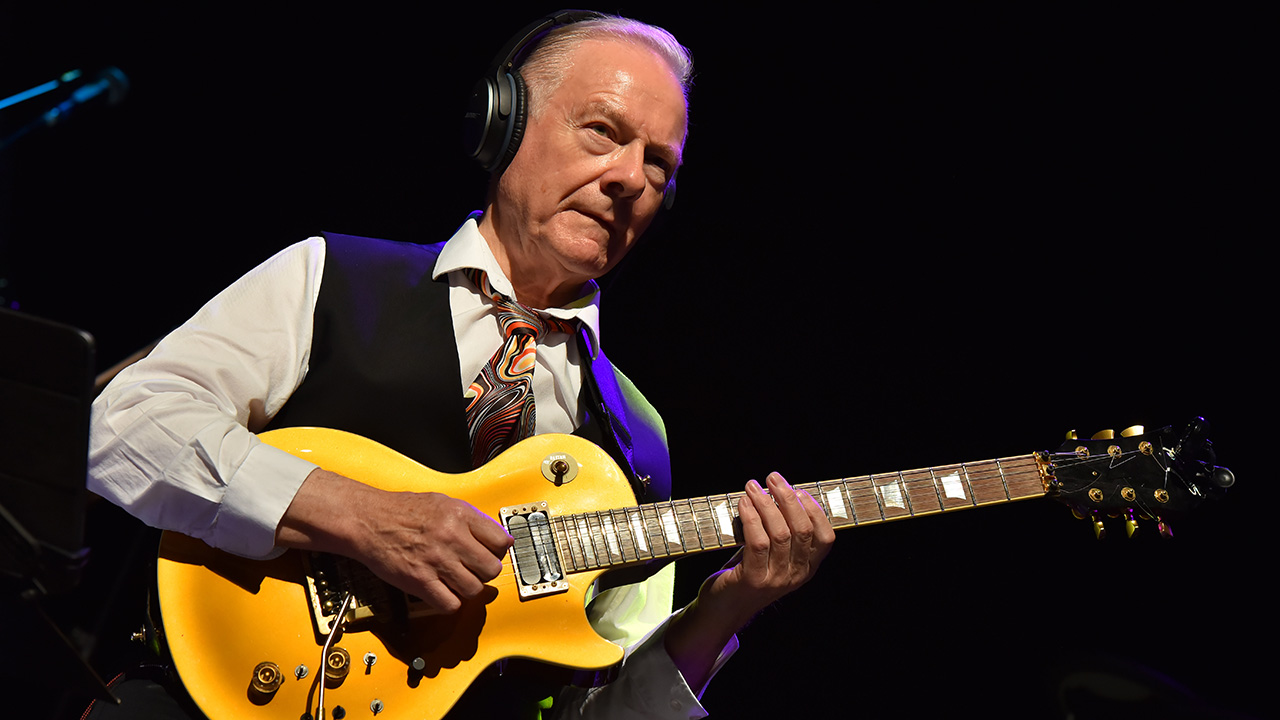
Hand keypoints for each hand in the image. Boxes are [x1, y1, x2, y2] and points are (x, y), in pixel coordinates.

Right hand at [278, 468, 512, 613]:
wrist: (368, 520)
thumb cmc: (403, 511)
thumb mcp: (443, 502)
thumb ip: (471, 519)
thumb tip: (498, 537)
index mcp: (460, 515)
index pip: (501, 541)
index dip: (498, 551)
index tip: (491, 554)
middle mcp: (451, 537)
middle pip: (491, 569)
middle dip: (484, 572)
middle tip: (473, 570)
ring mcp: (436, 560)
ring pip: (474, 589)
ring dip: (467, 589)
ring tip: (456, 581)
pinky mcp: (420, 581)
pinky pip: (450, 604)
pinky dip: (449, 602)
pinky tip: (442, 592)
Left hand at [665, 471, 833, 689]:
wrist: (723, 610)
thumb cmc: (747, 573)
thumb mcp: (773, 556)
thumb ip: (783, 531)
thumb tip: (782, 491)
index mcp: (807, 568)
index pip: (826, 538)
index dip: (815, 510)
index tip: (798, 490)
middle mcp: (796, 575)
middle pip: (802, 529)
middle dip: (787, 498)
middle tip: (773, 478)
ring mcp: (776, 579)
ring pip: (779, 532)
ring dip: (765, 503)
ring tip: (753, 487)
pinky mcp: (754, 580)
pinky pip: (757, 542)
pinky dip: (751, 517)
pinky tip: (743, 504)